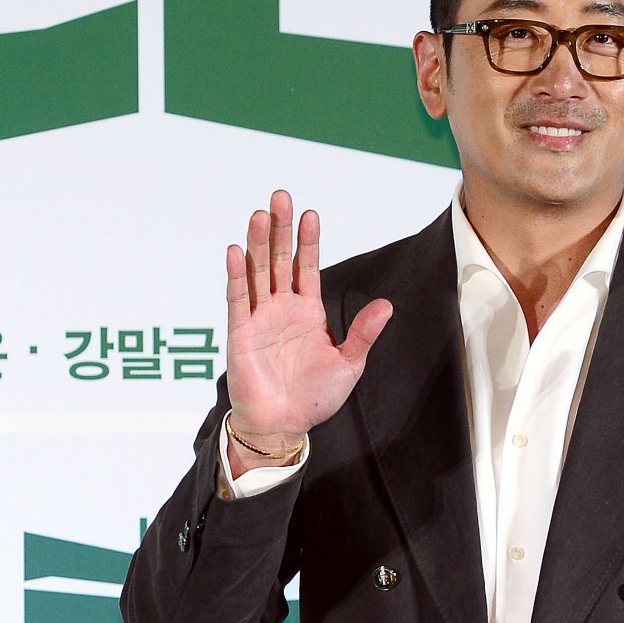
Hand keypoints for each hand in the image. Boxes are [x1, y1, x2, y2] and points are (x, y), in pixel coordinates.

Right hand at [225, 190, 391, 468]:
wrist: (285, 425)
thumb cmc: (315, 397)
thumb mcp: (348, 364)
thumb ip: (363, 334)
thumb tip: (386, 306)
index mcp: (308, 312)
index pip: (307, 267)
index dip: (308, 241)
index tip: (310, 214)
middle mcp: (282, 308)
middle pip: (279, 260)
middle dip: (280, 229)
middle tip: (280, 197)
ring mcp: (260, 318)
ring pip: (258, 272)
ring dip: (258, 243)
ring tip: (260, 214)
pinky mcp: (241, 334)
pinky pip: (237, 300)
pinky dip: (237, 276)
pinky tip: (237, 251)